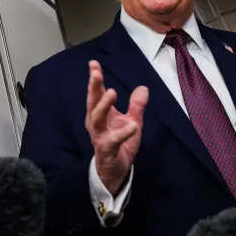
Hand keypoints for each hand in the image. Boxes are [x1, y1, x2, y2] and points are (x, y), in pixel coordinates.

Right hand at [85, 60, 147, 194]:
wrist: (115, 171)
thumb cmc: (120, 145)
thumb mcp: (132, 122)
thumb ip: (136, 106)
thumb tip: (143, 88)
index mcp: (102, 115)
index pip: (97, 93)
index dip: (95, 78)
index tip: (93, 63)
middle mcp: (97, 124)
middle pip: (92, 103)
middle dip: (93, 87)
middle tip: (96, 73)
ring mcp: (100, 137)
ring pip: (96, 120)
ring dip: (103, 106)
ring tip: (112, 93)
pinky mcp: (106, 150)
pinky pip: (113, 141)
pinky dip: (123, 133)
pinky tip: (132, 125)